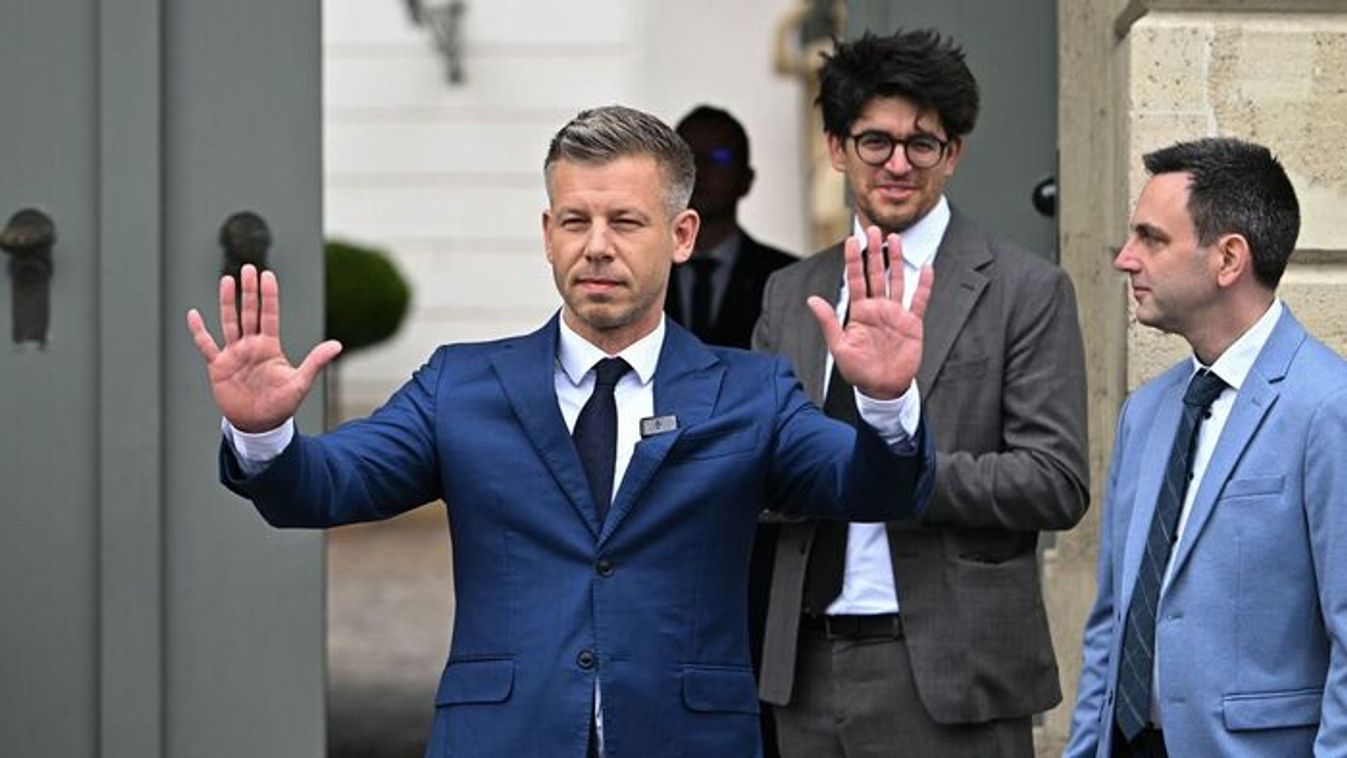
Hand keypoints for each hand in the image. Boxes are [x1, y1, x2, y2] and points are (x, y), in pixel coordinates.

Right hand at [185, 264, 341, 432]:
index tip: (268, 275)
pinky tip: (193, 314)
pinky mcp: (219, 366)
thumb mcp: (300, 383)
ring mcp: (234, 354)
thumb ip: (315, 362)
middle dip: (249, 291)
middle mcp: (251, 346)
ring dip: (227, 303)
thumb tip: (337, 344)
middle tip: (248, 268)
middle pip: (249, 313)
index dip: (269, 296)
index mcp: (270, 347)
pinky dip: (199, 331)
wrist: (259, 424)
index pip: (269, 315)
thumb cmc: (281, 404)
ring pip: (229, 323)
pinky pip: (207, 345)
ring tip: (227, 280)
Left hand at [807, 226, 932, 399]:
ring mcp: (896, 314)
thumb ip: (829, 322)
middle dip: (874, 252)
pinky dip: (923, 285)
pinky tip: (926, 268)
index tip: (851, 240)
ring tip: (895, 239)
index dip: (853, 260)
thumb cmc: (858, 371)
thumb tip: (812, 300)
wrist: (882, 388)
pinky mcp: (912, 324)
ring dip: (896, 261)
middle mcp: (878, 309)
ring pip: (897, 281)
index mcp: (859, 312)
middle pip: (876, 274)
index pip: (855, 280)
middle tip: (873, 229)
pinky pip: (919, 301)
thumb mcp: (839, 347)